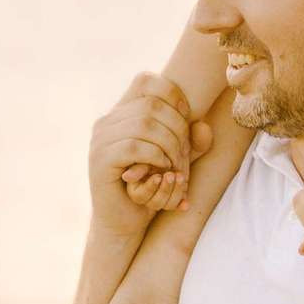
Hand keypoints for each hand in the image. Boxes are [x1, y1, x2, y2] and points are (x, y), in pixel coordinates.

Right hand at [89, 74, 211, 229]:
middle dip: (177, 128)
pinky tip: (162, 170)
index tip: (187, 119)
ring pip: (144, 124)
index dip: (172, 94)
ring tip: (174, 165)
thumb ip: (192, 142)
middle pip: (151, 104)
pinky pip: (134, 146)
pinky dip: (156, 157)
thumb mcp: (177, 161)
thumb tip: (203, 126)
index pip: (146, 80)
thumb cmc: (151, 188)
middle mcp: (108, 121)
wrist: (123, 222)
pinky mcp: (100, 159)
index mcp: (122, 113)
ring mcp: (100, 139)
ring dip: (170, 145)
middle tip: (183, 155)